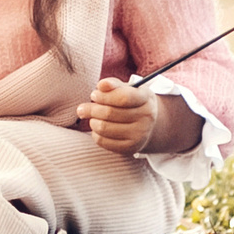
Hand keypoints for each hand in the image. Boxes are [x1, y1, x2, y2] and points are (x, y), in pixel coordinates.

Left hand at [79, 79, 204, 155]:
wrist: (149, 125)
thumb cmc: (132, 102)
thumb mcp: (128, 89)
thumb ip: (114, 85)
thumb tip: (101, 85)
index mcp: (146, 98)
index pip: (123, 97)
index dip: (104, 96)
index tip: (94, 94)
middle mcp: (146, 118)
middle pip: (109, 113)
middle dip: (91, 109)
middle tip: (83, 108)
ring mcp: (139, 135)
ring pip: (103, 127)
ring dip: (92, 121)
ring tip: (93, 117)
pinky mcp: (130, 148)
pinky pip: (103, 141)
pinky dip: (95, 134)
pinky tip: (98, 128)